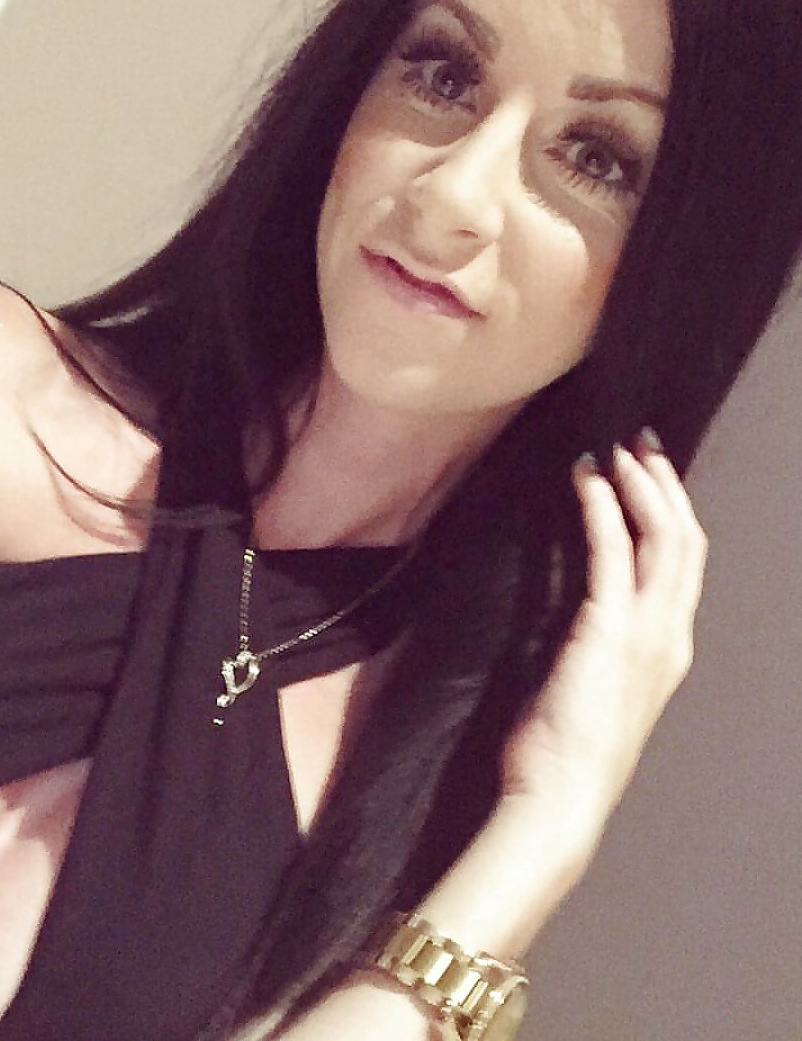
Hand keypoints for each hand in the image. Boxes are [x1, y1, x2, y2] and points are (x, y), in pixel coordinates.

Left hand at [500, 430, 707, 822]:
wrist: (560, 799)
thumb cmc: (566, 751)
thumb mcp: (596, 689)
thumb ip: (603, 648)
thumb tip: (585, 615)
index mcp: (668, 650)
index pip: (682, 566)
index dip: (669, 514)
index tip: (646, 475)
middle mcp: (670, 636)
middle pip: (685, 542)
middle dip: (664, 486)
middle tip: (640, 445)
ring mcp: (646, 634)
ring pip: (664, 539)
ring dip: (641, 487)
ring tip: (618, 451)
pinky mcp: (608, 630)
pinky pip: (612, 553)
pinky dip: (603, 510)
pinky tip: (588, 481)